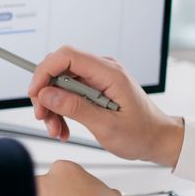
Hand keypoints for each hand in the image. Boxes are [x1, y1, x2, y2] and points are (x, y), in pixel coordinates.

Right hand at [29, 45, 184, 167]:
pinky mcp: (96, 88)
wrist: (159, 139)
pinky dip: (62, 109)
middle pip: (59, 68)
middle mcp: (103, 70)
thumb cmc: (142, 133)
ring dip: (52, 106)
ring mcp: (99, 79)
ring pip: (61, 83)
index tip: (35, 93)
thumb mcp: (107, 126)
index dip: (45, 71)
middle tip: (44, 117)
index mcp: (109, 73)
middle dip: (45, 93)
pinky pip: (69, 92)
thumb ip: (75, 108)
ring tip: (57, 129)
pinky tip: (64, 128)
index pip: (66, 56)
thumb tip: (47, 95)